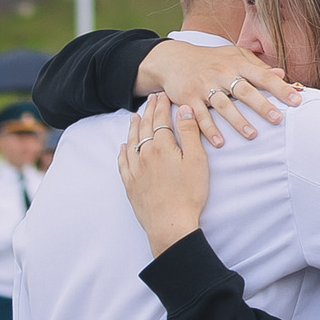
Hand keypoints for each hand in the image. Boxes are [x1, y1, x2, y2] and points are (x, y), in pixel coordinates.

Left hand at [119, 97, 208, 256]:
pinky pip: (123, 163)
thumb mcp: (197, 160)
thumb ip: (189, 133)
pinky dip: (122, 151)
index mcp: (161, 147)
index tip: (162, 95)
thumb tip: (183, 109)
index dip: (161, 106)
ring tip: (135, 116)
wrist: (170, 224)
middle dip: (149, 111)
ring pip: (131, 142)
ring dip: (134, 127)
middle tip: (150, 99)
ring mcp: (135, 171)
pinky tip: (123, 146)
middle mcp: (144, 155)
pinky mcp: (131, 185)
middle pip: (145, 127)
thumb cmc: (189, 194)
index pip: (160, 120)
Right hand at [143, 41, 299, 146]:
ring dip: (237, 121)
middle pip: (244, 90)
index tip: (296, 99)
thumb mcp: (235, 55)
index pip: (262, 76)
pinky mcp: (189, 98)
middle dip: (261, 105)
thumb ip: (258, 66)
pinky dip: (209, 130)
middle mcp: (221, 73)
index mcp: (237, 63)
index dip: (280, 87)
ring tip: (252, 135)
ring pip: (223, 105)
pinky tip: (220, 143)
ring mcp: (204, 86)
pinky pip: (200, 116)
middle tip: (278, 119)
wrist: (175, 59)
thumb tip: (282, 75)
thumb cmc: (212, 59)